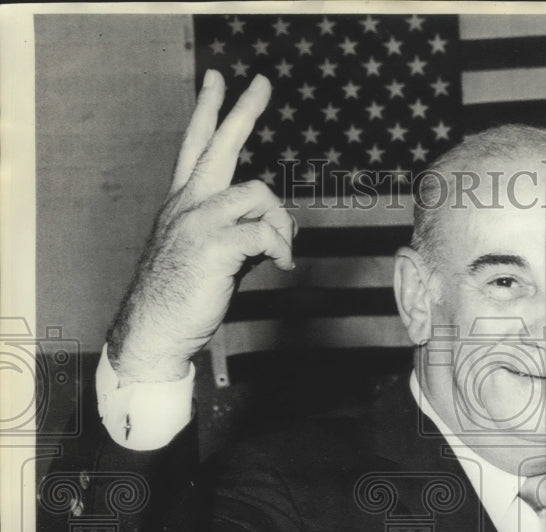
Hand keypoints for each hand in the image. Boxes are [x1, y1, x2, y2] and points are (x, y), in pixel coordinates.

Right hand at [107, 71, 294, 382]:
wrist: (154, 330)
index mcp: (182, 203)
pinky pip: (263, 232)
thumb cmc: (180, 298)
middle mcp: (188, 205)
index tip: (217, 79)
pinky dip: (281, 247)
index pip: (194, 145)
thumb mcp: (208, 256)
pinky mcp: (215, 247)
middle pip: (218, 145)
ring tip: (282, 252)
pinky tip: (283, 265)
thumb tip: (275, 233)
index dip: (208, 110)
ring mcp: (199, 223)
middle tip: (262, 83)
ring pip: (256, 193)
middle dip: (243, 110)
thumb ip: (237, 235)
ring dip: (280, 222)